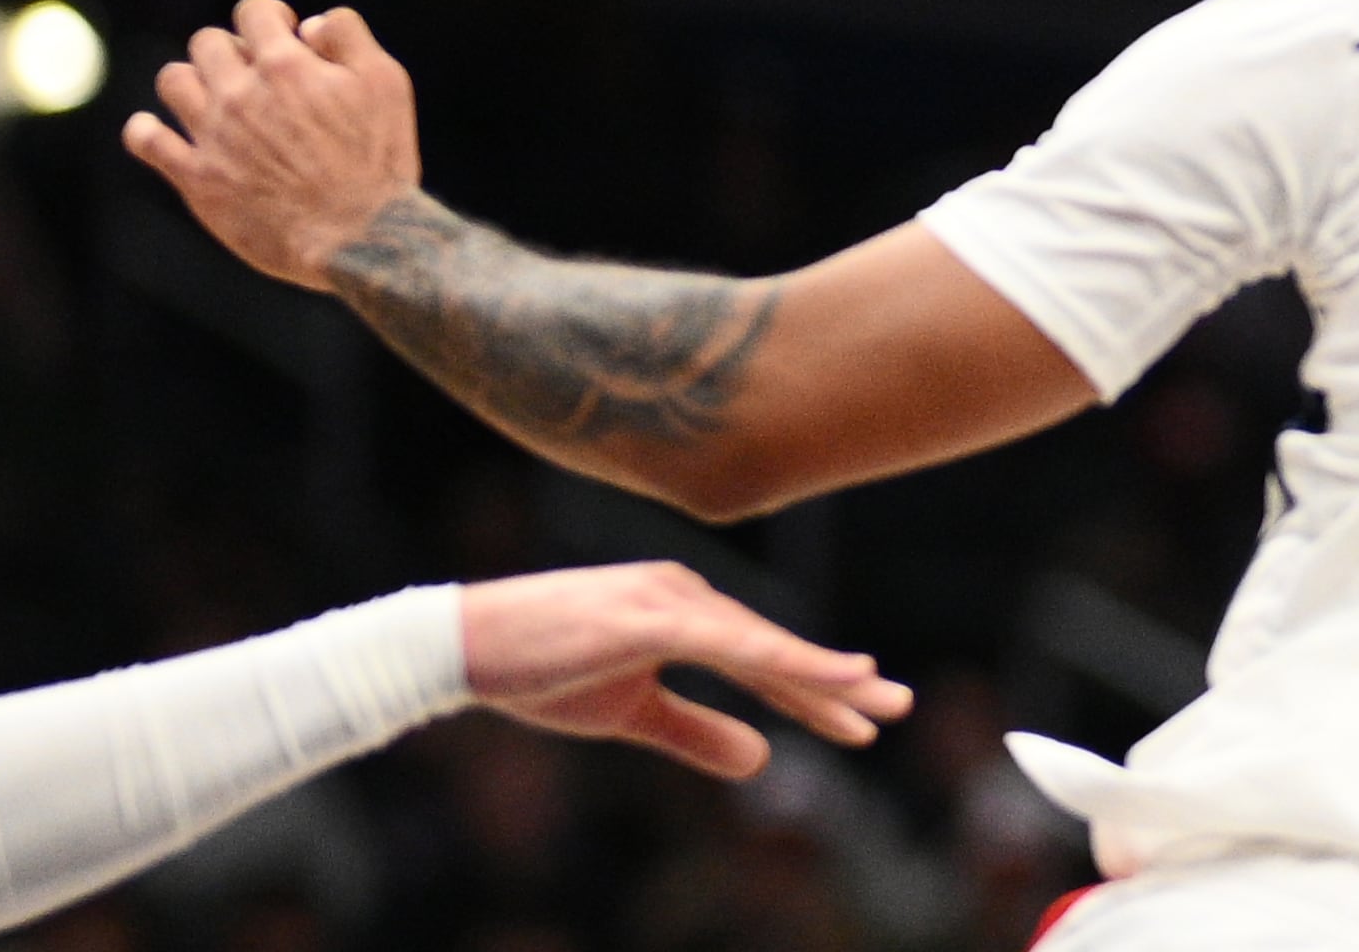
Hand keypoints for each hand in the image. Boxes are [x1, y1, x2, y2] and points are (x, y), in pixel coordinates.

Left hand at [124, 0, 420, 290]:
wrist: (357, 235)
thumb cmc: (378, 159)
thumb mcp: (387, 83)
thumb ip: (348, 38)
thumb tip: (309, 23)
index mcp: (287, 65)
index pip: (252, 11)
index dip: (269, 18)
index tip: (283, 37)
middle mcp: (241, 93)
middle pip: (206, 42)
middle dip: (231, 49)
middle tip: (255, 75)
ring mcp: (213, 135)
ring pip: (172, 80)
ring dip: (192, 81)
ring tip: (215, 101)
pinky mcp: (196, 177)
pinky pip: (145, 139)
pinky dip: (145, 129)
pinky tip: (163, 132)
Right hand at [463, 562, 914, 777]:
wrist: (459, 645)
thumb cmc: (538, 670)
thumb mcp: (628, 714)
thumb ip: (694, 733)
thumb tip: (761, 763)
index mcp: (684, 615)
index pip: (762, 661)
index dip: (813, 691)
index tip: (863, 719)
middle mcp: (687, 595)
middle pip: (775, 649)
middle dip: (837, 683)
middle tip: (900, 708)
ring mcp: (669, 599)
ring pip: (760, 645)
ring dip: (818, 674)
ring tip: (873, 702)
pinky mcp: (647, 614)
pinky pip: (725, 642)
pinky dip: (775, 658)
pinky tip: (817, 674)